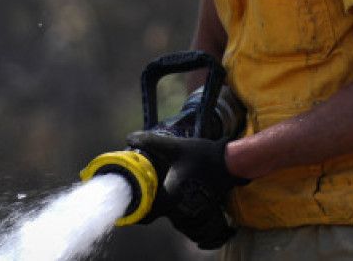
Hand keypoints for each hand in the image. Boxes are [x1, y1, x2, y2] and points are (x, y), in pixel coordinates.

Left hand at [126, 130, 246, 248]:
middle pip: (152, 213)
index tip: (123, 201)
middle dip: (140, 203)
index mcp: (170, 199)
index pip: (145, 214)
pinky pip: (173, 208)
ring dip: (153, 201)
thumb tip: (129, 138)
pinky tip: (163, 185)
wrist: (229, 165)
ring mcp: (187, 211)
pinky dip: (165, 200)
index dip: (131, 211)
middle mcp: (178, 210)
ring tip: (145, 184)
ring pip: (163, 210)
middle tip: (131, 188)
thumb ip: (151, 142)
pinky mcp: (193, 207)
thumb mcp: (176, 147)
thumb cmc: (203, 156)